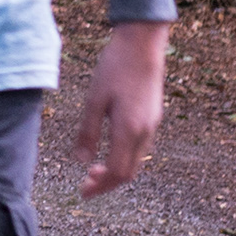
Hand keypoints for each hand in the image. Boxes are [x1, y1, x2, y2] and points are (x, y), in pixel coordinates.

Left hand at [74, 20, 169, 196]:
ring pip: (136, 160)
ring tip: (94, 170)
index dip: (100, 186)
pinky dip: (124, 156)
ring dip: (116, 170)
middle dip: (107, 183)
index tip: (83, 192)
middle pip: (129, 172)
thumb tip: (81, 161)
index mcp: (129, 130)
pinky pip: (140, 146)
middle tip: (85, 185)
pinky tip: (109, 149)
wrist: (142, 43)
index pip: (117, 172)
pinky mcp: (153, 115)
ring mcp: (152, 124)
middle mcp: (145, 131)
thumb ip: (88, 133)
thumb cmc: (114, 68)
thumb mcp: (94, 100)